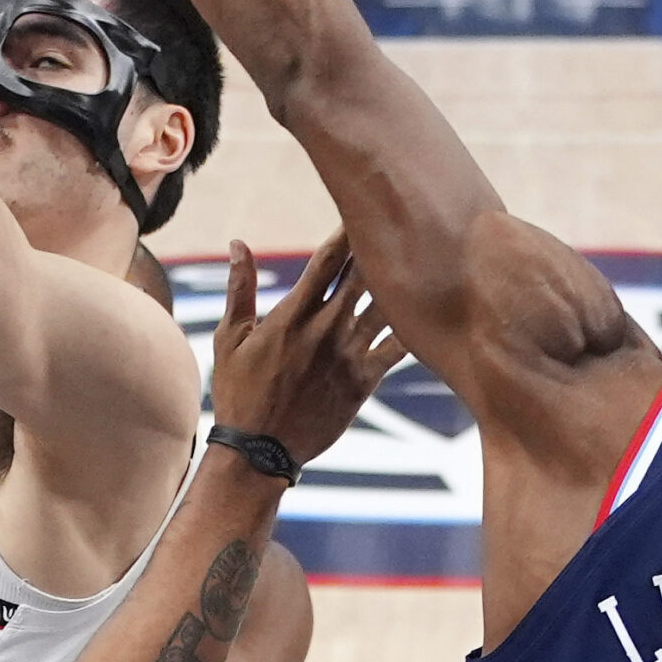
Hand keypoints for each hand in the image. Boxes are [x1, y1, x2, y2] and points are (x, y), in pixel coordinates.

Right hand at [208, 233, 406, 467]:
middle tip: (404, 224)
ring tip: (425, 260)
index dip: (347, 233)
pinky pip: (398, 349)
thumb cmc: (239, 392)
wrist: (261, 451)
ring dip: (403, 284)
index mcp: (293, 315)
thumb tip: (237, 244)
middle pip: (364, 277)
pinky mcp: (364, 381)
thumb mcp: (231, 338)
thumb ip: (240, 289)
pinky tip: (429, 313)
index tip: (361, 211)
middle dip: (381, 249)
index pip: (327, 262)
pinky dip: (413, 330)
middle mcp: (326, 329)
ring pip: (386, 307)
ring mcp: (349, 355)